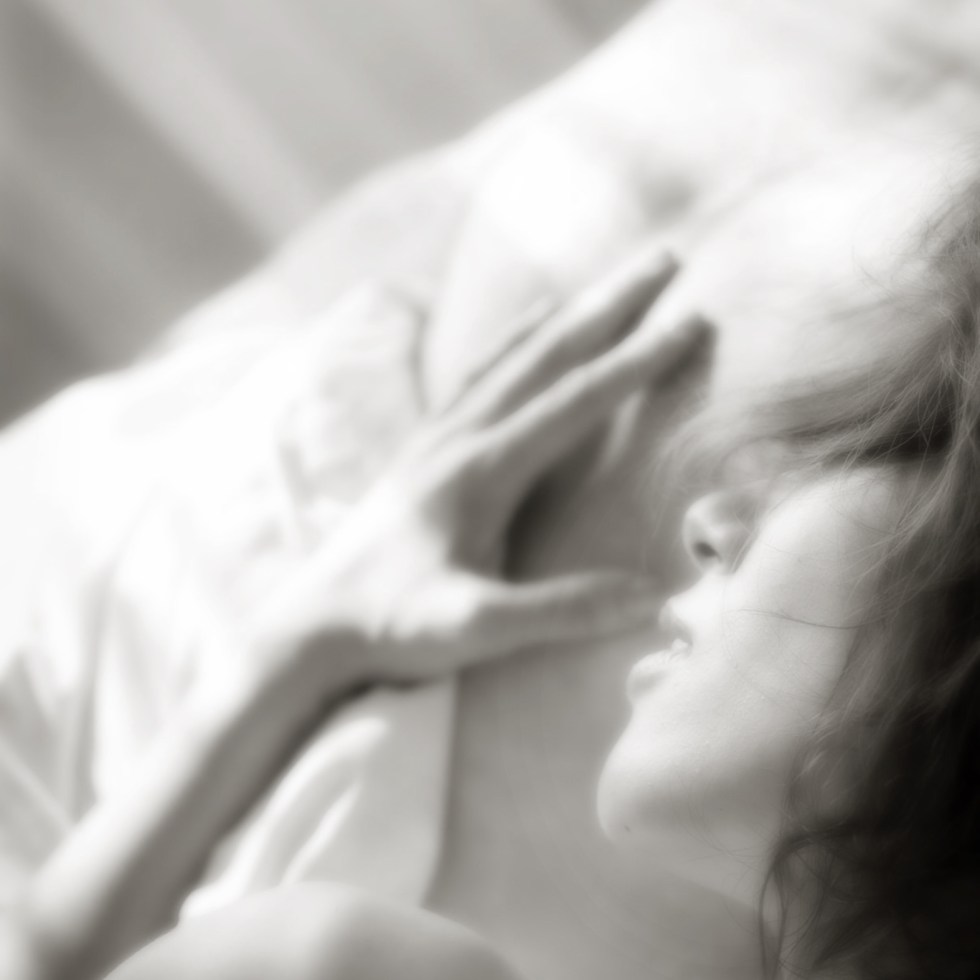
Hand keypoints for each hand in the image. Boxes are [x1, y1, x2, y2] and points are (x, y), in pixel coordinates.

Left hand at [257, 250, 707, 686]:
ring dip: (563, 316)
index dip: (637, 362)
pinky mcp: (420, 449)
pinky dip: (510, 342)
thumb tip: (652, 595)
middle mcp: (457, 437)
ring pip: (509, 357)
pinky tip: (522, 333)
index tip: (691, 322)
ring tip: (602, 284)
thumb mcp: (475, 628)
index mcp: (481, 470)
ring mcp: (434, 438)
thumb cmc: (393, 628)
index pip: (575, 401)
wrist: (315, 624)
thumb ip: (562, 612)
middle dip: (609, 305)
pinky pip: (474, 376)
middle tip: (664, 259)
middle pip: (545, 355)